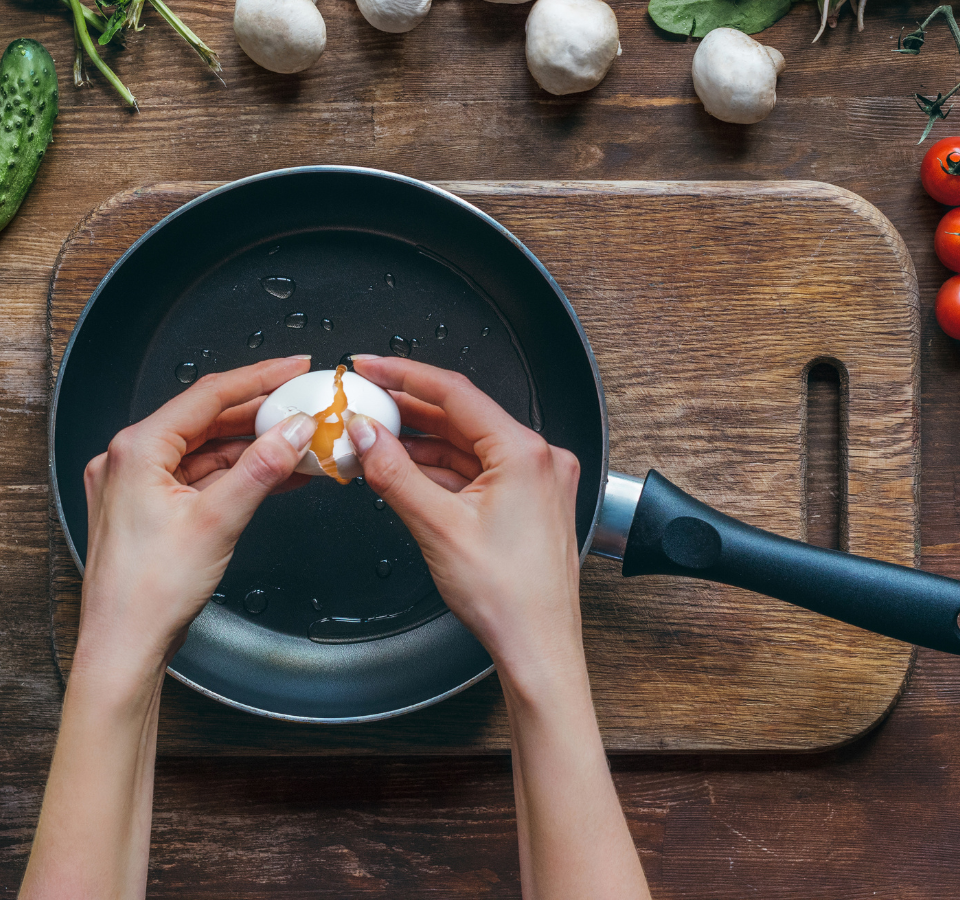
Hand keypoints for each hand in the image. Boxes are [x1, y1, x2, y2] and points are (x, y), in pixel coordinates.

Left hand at [76, 355, 315, 678]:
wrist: (125, 648)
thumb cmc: (147, 593)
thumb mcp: (218, 520)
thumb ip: (262, 467)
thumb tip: (294, 430)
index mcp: (137, 449)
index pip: (209, 395)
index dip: (259, 377)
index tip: (294, 368)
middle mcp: (132, 459)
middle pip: (209, 419)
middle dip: (262, 413)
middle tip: (304, 403)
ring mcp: (140, 484)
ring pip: (209, 449)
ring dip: (255, 446)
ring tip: (302, 441)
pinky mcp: (152, 507)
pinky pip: (204, 475)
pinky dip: (240, 472)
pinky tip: (278, 472)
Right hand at [348, 357, 581, 685]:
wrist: (538, 649)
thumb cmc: (509, 599)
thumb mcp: (437, 527)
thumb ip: (394, 472)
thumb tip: (366, 433)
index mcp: (525, 452)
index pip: (455, 393)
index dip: (404, 375)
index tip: (370, 366)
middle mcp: (538, 458)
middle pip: (461, 416)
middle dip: (408, 409)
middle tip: (363, 398)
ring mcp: (535, 479)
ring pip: (466, 444)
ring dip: (420, 441)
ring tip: (373, 435)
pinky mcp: (528, 501)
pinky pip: (476, 469)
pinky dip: (439, 468)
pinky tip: (404, 467)